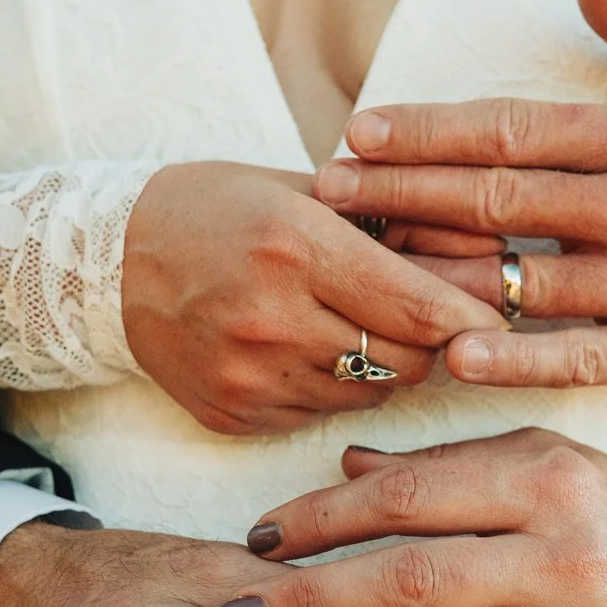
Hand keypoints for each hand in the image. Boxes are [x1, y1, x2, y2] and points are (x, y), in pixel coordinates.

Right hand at [123, 162, 504, 434]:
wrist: (108, 263)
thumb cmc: (216, 210)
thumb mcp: (299, 191)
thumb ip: (390, 220)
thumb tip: (488, 246)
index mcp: (294, 246)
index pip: (414, 302)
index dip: (468, 317)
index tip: (498, 320)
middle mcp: (272, 317)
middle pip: (405, 358)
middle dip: (430, 342)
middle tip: (427, 319)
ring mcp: (248, 375)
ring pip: (369, 393)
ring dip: (381, 366)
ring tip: (353, 327)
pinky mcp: (233, 415)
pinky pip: (320, 414)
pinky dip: (331, 388)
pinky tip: (305, 351)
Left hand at [310, 0, 606, 387]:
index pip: (516, 130)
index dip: (431, 131)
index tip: (358, 131)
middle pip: (501, 200)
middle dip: (404, 193)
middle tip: (328, 192)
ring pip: (523, 278)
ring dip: (433, 271)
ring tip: (358, 262)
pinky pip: (577, 355)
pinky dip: (516, 358)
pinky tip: (454, 352)